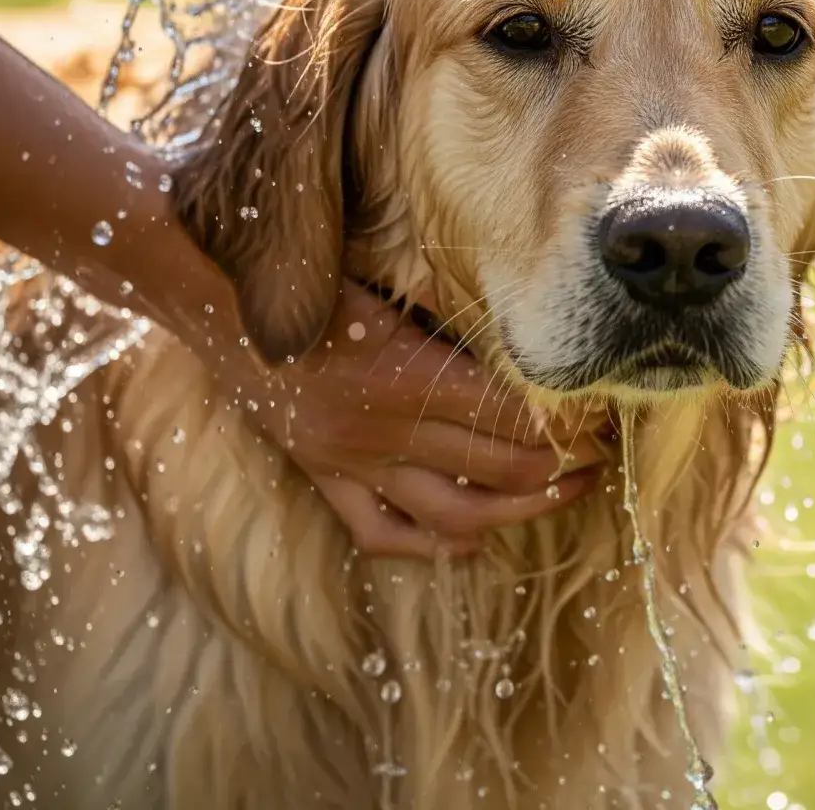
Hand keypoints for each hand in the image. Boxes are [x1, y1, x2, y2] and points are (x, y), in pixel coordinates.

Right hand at [196, 280, 610, 559]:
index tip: (604, 415)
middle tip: (604, 454)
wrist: (210, 294)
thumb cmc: (308, 271)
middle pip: (495, 467)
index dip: (567, 422)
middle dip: (561, 465)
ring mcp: (348, 459)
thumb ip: (449, 312)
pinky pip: (380, 529)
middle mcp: (379, 427)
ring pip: (450, 512)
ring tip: (565, 495)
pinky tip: (471, 540)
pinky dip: (431, 543)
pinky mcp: (321, 473)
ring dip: (518, 511)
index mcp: (401, 372)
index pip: (509, 416)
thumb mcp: (386, 279)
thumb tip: (525, 331)